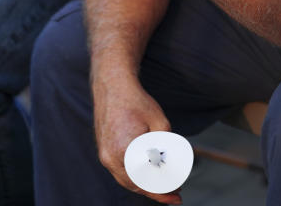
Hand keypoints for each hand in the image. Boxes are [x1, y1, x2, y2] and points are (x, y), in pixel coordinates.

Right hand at [92, 74, 181, 203]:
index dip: (162, 193)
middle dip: (156, 192)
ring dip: (145, 185)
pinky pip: (121, 171)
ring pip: (127, 180)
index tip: (176, 198)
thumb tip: (172, 165)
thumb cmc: (136, 102)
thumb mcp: (160, 122)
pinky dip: (135, 176)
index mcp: (124, 151)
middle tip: (175, 192)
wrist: (112, 85)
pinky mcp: (104, 150)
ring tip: (164, 186)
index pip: (145, 183)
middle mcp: (110, 157)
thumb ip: (166, 146)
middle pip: (135, 186)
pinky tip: (148, 175)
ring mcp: (104, 155)